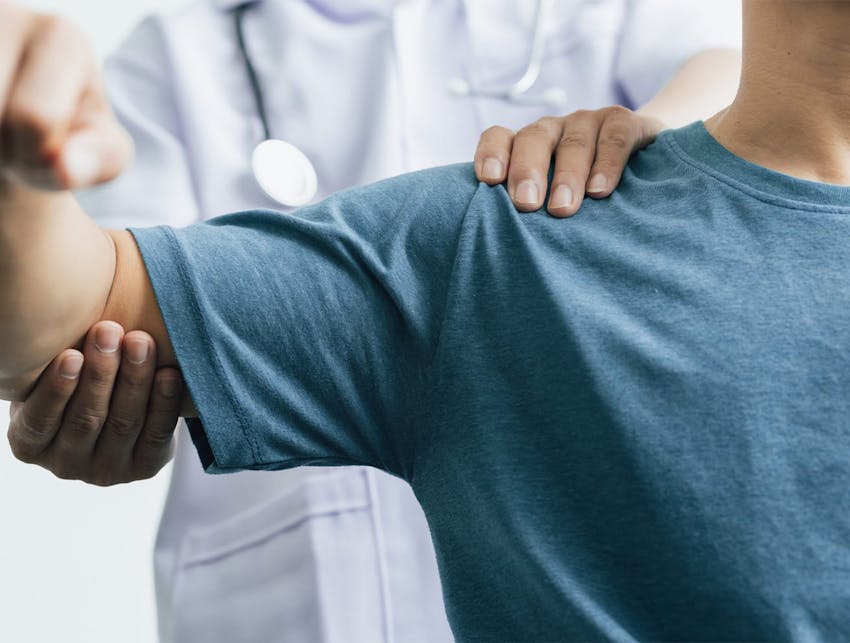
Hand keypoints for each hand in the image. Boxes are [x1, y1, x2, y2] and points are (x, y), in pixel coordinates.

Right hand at [0, 4, 131, 189]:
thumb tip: (63, 167)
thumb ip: (96, 162)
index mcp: (63, 36)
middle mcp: (3, 11)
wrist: (21, 122)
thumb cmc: (69, 136)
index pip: (34, 119)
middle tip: (12, 146)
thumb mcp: (101, 153)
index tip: (46, 152)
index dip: (37, 159)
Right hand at [6, 321, 182, 485]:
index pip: (39, 420)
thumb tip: (71, 319)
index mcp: (29, 443)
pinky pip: (157, 435)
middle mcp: (64, 464)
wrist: (118, 405)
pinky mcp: (144, 468)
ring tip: (141, 342)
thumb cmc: (76, 381)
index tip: (72, 354)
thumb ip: (59, 361)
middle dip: (101, 372)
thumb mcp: (55, 377)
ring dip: (134, 379)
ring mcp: (106, 470)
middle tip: (110, 331)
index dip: (57, 388)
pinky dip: (164, 402)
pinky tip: (169, 374)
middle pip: (87, 418)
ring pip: (123, 423)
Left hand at [474, 106, 665, 216]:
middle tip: (525, 204)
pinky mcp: (626, 123)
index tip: (489, 181)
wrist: (642, 165)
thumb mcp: (549, 201)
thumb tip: (501, 249)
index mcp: (526, 146)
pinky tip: (600, 192)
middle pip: (533, 139)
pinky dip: (607, 164)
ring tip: (562, 208)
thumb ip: (528, 213)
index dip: (491, 154)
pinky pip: (615, 138)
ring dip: (567, 175)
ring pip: (573, 142)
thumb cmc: (581, 196)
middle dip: (527, 171)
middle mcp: (553, 130)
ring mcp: (588, 123)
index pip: (499, 137)